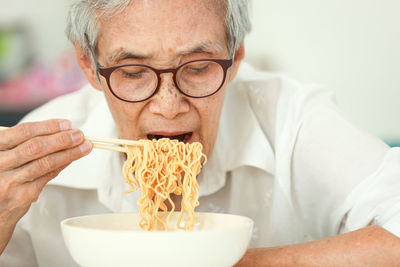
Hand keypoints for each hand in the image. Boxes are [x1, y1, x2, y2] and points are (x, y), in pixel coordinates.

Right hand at [0, 119, 91, 253]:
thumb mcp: (3, 156)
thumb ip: (22, 145)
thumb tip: (57, 133)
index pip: (23, 132)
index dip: (47, 127)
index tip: (65, 124)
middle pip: (35, 147)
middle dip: (62, 139)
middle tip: (79, 135)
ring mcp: (9, 181)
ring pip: (45, 163)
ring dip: (69, 153)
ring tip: (83, 146)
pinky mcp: (21, 195)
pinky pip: (47, 177)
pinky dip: (62, 165)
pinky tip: (72, 159)